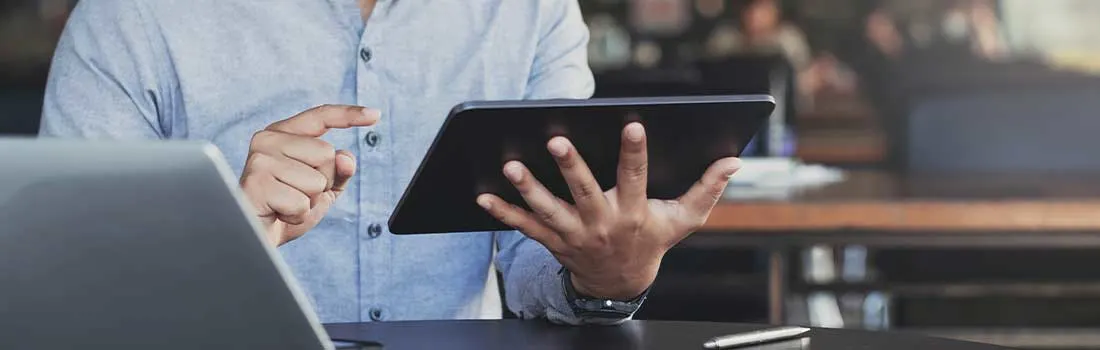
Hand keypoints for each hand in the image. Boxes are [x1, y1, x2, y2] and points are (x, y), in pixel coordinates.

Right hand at [240, 105, 379, 245]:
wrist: (254, 237)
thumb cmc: (285, 209)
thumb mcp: (322, 188)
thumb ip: (339, 170)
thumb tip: (345, 157)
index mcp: (283, 134)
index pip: (320, 116)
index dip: (348, 115)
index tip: (375, 115)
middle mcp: (268, 139)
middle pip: (327, 154)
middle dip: (322, 182)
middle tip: (296, 194)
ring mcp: (260, 159)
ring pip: (316, 181)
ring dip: (308, 201)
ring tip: (285, 204)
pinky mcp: (257, 182)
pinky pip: (302, 202)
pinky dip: (296, 215)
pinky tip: (278, 213)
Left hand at [476, 122, 740, 299]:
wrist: (620, 284)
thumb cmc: (652, 242)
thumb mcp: (683, 220)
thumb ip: (707, 190)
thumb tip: (733, 162)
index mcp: (634, 213)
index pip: (636, 178)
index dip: (635, 152)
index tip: (632, 124)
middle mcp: (602, 224)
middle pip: (585, 192)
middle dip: (571, 167)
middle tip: (557, 141)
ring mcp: (574, 235)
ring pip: (549, 210)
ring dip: (529, 189)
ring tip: (512, 166)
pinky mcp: (553, 242)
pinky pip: (525, 227)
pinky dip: (504, 212)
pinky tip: (483, 196)